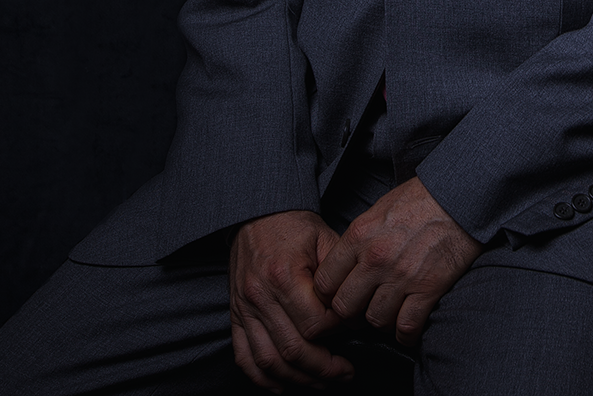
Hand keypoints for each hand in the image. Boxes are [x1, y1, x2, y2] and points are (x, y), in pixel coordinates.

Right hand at [228, 210, 352, 389]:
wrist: (257, 214)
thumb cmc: (295, 227)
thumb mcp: (325, 239)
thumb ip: (340, 275)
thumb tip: (356, 309)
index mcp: (285, 276)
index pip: (315, 324)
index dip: (339, 333)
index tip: (354, 329)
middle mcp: (260, 296)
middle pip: (293, 349)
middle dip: (324, 368)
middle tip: (346, 373)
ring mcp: (244, 309)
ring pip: (269, 361)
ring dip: (298, 379)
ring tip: (323, 383)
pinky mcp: (236, 315)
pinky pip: (244, 357)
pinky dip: (263, 378)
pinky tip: (283, 385)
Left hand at [313, 177, 483, 346]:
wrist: (460, 197)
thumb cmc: (421, 200)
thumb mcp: (378, 210)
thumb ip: (359, 240)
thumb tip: (346, 265)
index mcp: (359, 236)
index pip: (325, 282)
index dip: (329, 296)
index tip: (340, 297)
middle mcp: (375, 258)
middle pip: (345, 308)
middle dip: (351, 316)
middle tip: (362, 312)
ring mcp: (402, 276)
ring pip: (375, 321)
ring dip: (380, 324)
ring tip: (388, 316)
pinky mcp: (428, 288)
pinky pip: (407, 327)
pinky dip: (406, 335)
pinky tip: (407, 331)